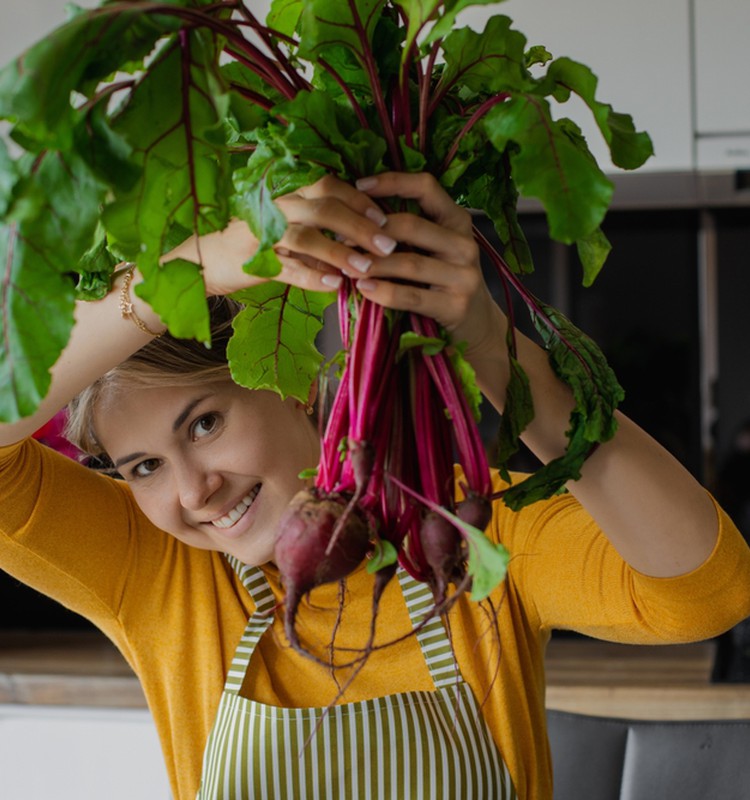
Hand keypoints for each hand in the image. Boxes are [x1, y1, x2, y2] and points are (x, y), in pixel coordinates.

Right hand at [163, 175, 397, 296]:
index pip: (327, 185)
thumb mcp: (284, 229)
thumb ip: (317, 230)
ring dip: (339, 252)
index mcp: (285, 193)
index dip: (359, 199)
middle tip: (388, 244)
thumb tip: (360, 238)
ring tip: (365, 268)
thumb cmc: (249, 244)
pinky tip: (334, 286)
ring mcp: (260, 233)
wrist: (199, 261)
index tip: (385, 218)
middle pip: (323, 207)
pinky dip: (312, 278)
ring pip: (306, 236)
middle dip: (359, 225)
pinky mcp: (251, 261)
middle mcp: (273, 206)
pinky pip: (286, 268)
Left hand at [347, 172, 505, 362]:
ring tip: (346, 266)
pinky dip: (384, 292)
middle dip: (371, 231)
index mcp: (458, 221)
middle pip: (411, 226)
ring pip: (409, 263)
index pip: (426, 187)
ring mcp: (464, 276)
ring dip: (372, 264)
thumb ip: (412, 230)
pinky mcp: (456, 306)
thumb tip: (359, 210)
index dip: (392, 182)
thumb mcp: (436, 249)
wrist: (477, 325)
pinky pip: (411, 296)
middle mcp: (465, 244)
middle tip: (341, 238)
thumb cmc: (445, 282)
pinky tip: (364, 289)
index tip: (358, 186)